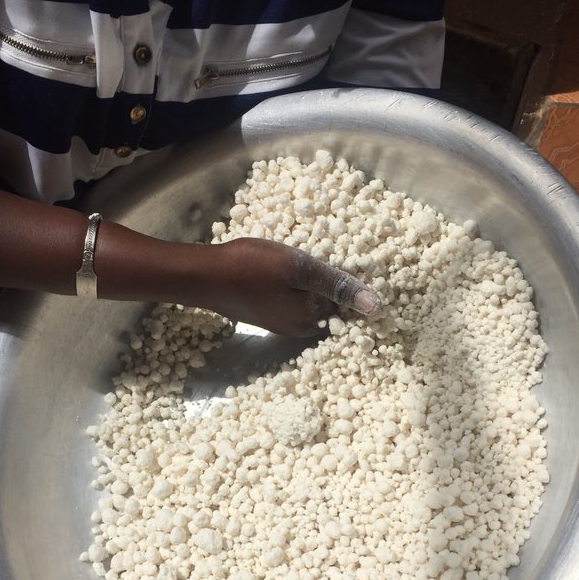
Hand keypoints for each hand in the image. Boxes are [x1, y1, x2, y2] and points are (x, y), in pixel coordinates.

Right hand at [198, 237, 380, 335]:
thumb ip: (337, 285)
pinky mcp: (264, 312)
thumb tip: (376, 307)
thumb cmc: (249, 268)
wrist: (202, 276)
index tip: (352, 258)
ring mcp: (279, 322)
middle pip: (327, 304)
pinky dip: (295, 284)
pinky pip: (291, 298)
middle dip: (332, 282)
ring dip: (312, 281)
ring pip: (308, 300)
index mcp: (310, 321)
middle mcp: (297, 328)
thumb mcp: (299, 269)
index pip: (346, 305)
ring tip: (307, 257)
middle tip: (331, 251)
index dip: (350, 280)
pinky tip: (287, 267)